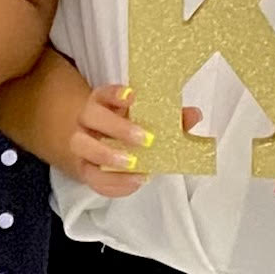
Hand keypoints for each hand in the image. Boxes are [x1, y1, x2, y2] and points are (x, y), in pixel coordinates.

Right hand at [66, 84, 201, 198]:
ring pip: (80, 144)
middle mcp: (87, 121)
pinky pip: (91, 175)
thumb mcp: (150, 123)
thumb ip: (172, 119)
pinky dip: (113, 180)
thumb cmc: (130, 133)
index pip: (103, 93)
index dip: (115, 93)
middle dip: (116, 127)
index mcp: (103, 104)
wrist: (105, 156)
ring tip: (133, 163)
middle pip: (90, 116)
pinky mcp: (84, 169)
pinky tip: (135, 180)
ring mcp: (81, 144)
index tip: (132, 97)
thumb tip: (193, 114)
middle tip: (145, 138)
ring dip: (106, 154)